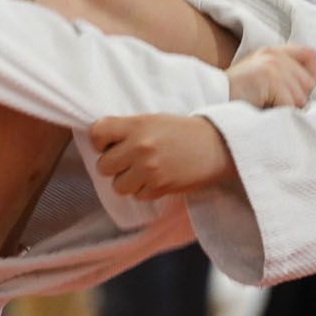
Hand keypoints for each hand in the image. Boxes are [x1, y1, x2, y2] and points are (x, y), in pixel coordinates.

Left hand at [91, 114, 237, 199]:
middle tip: (129, 159)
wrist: (218, 145)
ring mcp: (150, 169)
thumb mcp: (152, 120)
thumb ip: (126, 129)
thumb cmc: (182, 132)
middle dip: (114, 165)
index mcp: (136, 125)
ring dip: (128, 181)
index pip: (97, 133)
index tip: (110, 144)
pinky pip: (137, 195)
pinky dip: (145, 190)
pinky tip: (158, 178)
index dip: (99, 141)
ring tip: (144, 171)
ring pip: (118, 186)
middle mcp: (140, 147)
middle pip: (103, 166)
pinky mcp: (160, 187)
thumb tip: (99, 144)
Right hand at [226, 45, 315, 110]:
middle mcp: (274, 55)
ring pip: (301, 98)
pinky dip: (279, 115)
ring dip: (286, 110)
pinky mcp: (270, 76)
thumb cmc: (233, 99)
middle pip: (309, 83)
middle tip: (272, 105)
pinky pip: (290, 105)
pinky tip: (263, 112)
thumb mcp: (259, 80)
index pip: (310, 55)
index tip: (297, 92)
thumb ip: (282, 76)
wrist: (209, 102)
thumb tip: (309, 91)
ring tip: (265, 109)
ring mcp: (272, 64)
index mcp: (272, 52)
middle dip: (296, 100)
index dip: (310, 76)